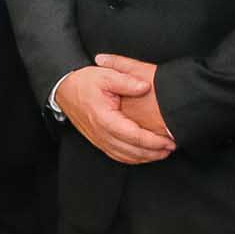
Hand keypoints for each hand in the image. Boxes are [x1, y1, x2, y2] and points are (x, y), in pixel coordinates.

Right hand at [55, 62, 172, 165]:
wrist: (64, 89)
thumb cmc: (83, 82)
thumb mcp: (105, 74)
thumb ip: (127, 80)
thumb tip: (145, 87)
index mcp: (104, 118)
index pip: (133, 136)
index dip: (153, 141)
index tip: (168, 140)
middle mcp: (101, 133)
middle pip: (131, 151)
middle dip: (153, 152)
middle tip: (170, 148)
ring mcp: (98, 139)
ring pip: (124, 156)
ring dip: (144, 158)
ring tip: (161, 153)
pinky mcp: (97, 140)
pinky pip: (116, 155)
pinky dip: (132, 158)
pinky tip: (143, 155)